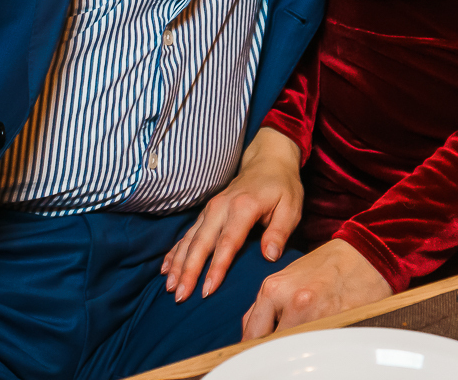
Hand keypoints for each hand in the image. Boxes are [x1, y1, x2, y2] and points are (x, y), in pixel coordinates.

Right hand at [161, 128, 304, 300]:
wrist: (268, 162)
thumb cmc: (282, 188)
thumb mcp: (291, 208)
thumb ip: (279, 232)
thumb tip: (270, 256)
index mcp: (243, 207)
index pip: (227, 243)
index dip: (216, 268)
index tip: (207, 290)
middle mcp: (221, 207)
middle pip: (201, 243)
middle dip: (189, 271)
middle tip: (181, 296)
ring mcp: (210, 209)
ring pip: (189, 240)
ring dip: (178, 264)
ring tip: (170, 287)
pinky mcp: (206, 212)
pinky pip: (186, 234)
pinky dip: (175, 252)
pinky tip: (166, 269)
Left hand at [241, 239, 390, 339]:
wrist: (364, 255)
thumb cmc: (326, 266)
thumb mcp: (288, 278)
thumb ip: (268, 305)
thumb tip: (251, 332)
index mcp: (273, 288)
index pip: (251, 330)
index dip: (252, 346)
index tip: (255, 351)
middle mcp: (290, 302)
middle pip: (268, 343)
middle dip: (270, 349)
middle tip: (274, 353)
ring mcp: (314, 316)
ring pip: (290, 348)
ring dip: (292, 349)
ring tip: (298, 346)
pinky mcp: (336, 325)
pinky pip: (315, 347)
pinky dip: (312, 350)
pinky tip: (315, 343)